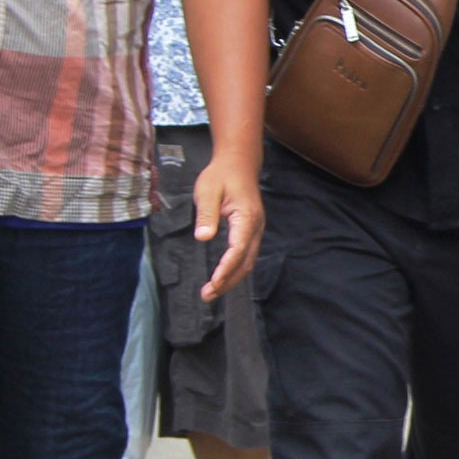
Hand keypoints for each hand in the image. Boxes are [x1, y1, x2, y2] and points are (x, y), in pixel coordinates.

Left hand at [191, 154, 265, 301]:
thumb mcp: (208, 190)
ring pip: (248, 261)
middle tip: (208, 294)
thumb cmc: (221, 175)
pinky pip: (246, 255)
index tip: (214, 283)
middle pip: (246, 262)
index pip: (238, 249)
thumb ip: (206, 214)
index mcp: (246, 217)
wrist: (238, 163)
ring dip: (232, 279)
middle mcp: (256, 227)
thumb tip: (203, 238)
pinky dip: (235, 270)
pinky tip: (223, 277)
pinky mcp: (251, 231)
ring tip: (212, 291)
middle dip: (228, 281)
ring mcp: (256, 230)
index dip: (226, 269)